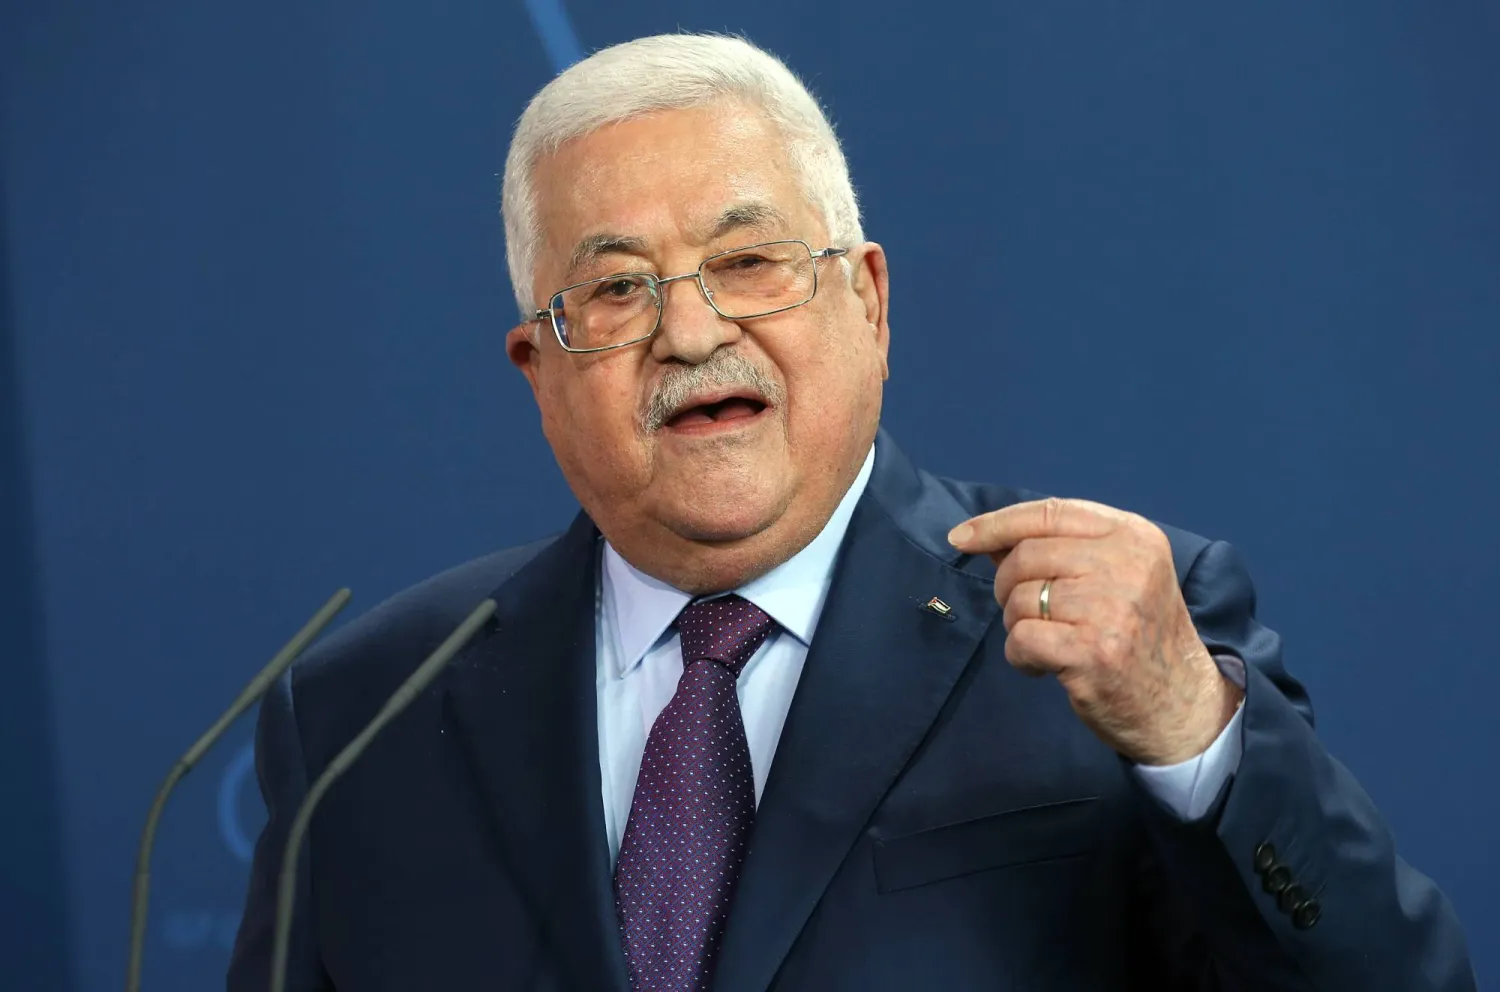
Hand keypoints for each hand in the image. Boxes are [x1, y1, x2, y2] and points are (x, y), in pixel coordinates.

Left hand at [948, 498, 1241, 765]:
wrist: (1183, 704)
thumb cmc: (1139, 635)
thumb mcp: (1117, 577)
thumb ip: (1060, 551)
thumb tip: (987, 537)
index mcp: (1133, 535)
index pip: (1050, 512)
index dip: (997, 523)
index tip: (961, 537)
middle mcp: (1127, 564)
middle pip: (1027, 555)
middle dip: (1007, 585)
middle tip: (1023, 612)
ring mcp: (1112, 607)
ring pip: (1021, 599)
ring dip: (1017, 625)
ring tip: (1047, 642)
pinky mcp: (1095, 652)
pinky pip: (1022, 639)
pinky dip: (1020, 657)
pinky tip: (1044, 666)